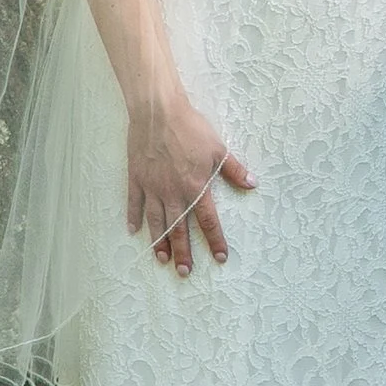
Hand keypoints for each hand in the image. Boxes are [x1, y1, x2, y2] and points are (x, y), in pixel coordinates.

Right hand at [126, 95, 254, 275]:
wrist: (159, 112)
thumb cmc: (191, 128)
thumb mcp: (219, 148)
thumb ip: (234, 170)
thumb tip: (252, 184)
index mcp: (196, 187)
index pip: (208, 221)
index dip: (215, 240)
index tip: (219, 258)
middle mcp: (173, 192)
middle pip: (179, 228)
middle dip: (183, 252)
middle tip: (184, 272)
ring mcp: (152, 187)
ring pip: (156, 222)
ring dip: (159, 242)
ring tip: (161, 260)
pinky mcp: (137, 178)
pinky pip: (134, 203)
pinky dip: (133, 218)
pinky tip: (133, 232)